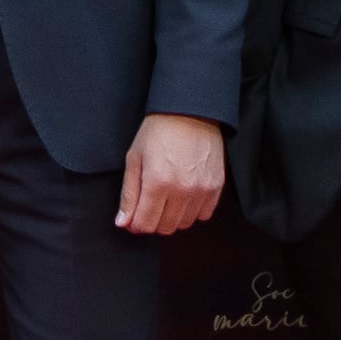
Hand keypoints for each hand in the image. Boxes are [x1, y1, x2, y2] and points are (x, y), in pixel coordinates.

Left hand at [116, 113, 225, 238]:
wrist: (190, 111)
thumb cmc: (158, 131)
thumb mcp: (135, 159)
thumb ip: (129, 194)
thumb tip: (123, 223)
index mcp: (157, 183)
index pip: (145, 224)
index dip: (135, 224)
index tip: (134, 216)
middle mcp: (182, 190)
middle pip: (165, 228)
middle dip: (153, 221)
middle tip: (149, 205)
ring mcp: (202, 190)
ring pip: (184, 224)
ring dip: (172, 217)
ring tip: (167, 197)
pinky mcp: (216, 186)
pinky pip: (204, 215)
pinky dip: (192, 211)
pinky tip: (184, 196)